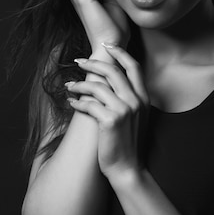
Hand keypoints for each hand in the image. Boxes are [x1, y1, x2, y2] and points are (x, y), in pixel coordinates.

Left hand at [66, 44, 149, 181]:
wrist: (128, 168)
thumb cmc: (128, 143)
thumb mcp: (136, 118)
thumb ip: (129, 99)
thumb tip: (109, 82)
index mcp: (144, 98)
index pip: (134, 66)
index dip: (119, 52)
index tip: (106, 46)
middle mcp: (136, 101)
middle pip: (112, 71)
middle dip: (93, 63)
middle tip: (79, 62)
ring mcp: (124, 110)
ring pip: (97, 86)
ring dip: (79, 84)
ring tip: (69, 86)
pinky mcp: (110, 121)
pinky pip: (89, 104)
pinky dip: (77, 102)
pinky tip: (71, 103)